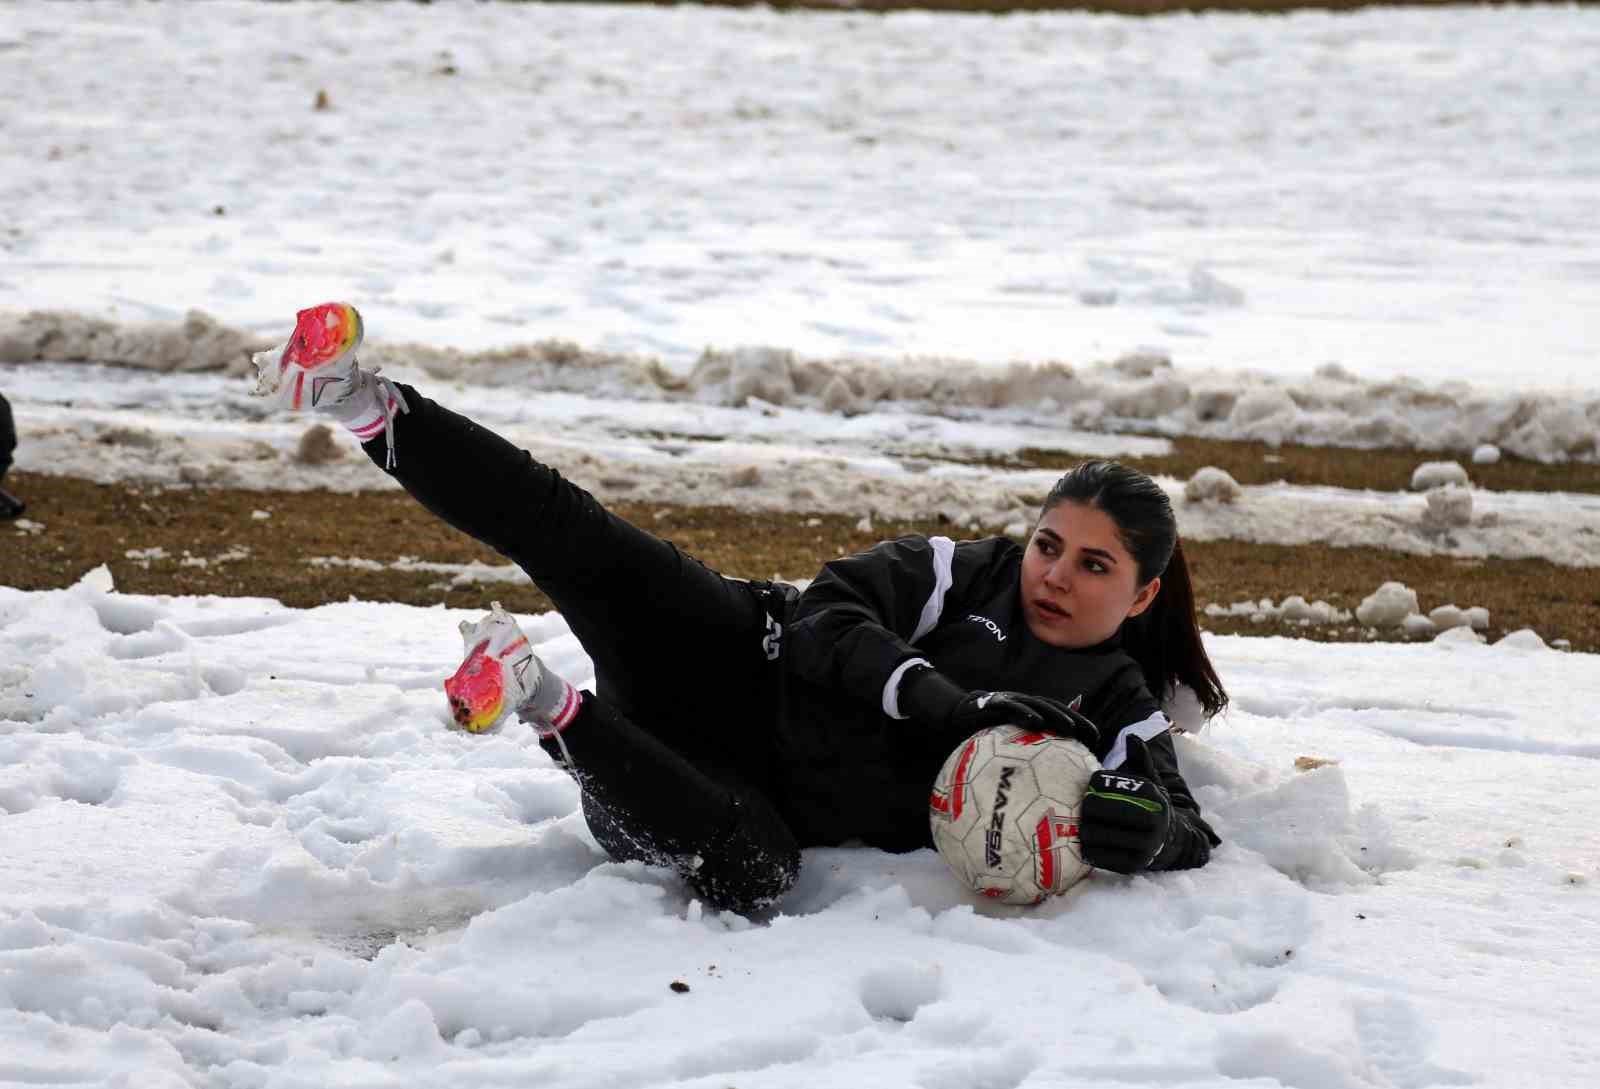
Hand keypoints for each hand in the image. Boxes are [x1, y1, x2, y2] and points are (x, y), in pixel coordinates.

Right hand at [898, 666, 1098, 749]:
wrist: (947, 712)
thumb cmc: (972, 734)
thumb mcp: (997, 750)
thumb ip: (1014, 762)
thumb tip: (1026, 794)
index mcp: (1026, 716)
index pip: (1057, 720)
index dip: (1077, 728)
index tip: (1095, 743)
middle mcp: (1021, 706)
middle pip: (1055, 710)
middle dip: (1076, 721)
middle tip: (1093, 736)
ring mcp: (1008, 701)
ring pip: (1037, 705)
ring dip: (1055, 714)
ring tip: (1070, 727)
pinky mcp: (991, 701)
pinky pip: (1010, 706)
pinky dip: (1023, 711)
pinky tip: (1035, 720)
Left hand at [1079, 734, 1173, 873]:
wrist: (1173, 842)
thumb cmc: (1153, 807)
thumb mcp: (1152, 783)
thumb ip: (1141, 761)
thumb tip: (1132, 737)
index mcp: (1152, 796)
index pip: (1109, 787)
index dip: (1094, 787)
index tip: (1091, 789)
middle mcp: (1151, 821)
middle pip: (1099, 810)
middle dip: (1086, 808)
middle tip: (1083, 808)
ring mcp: (1143, 846)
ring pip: (1096, 834)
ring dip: (1084, 829)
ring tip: (1083, 825)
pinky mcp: (1133, 865)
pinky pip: (1099, 857)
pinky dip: (1089, 849)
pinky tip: (1088, 843)